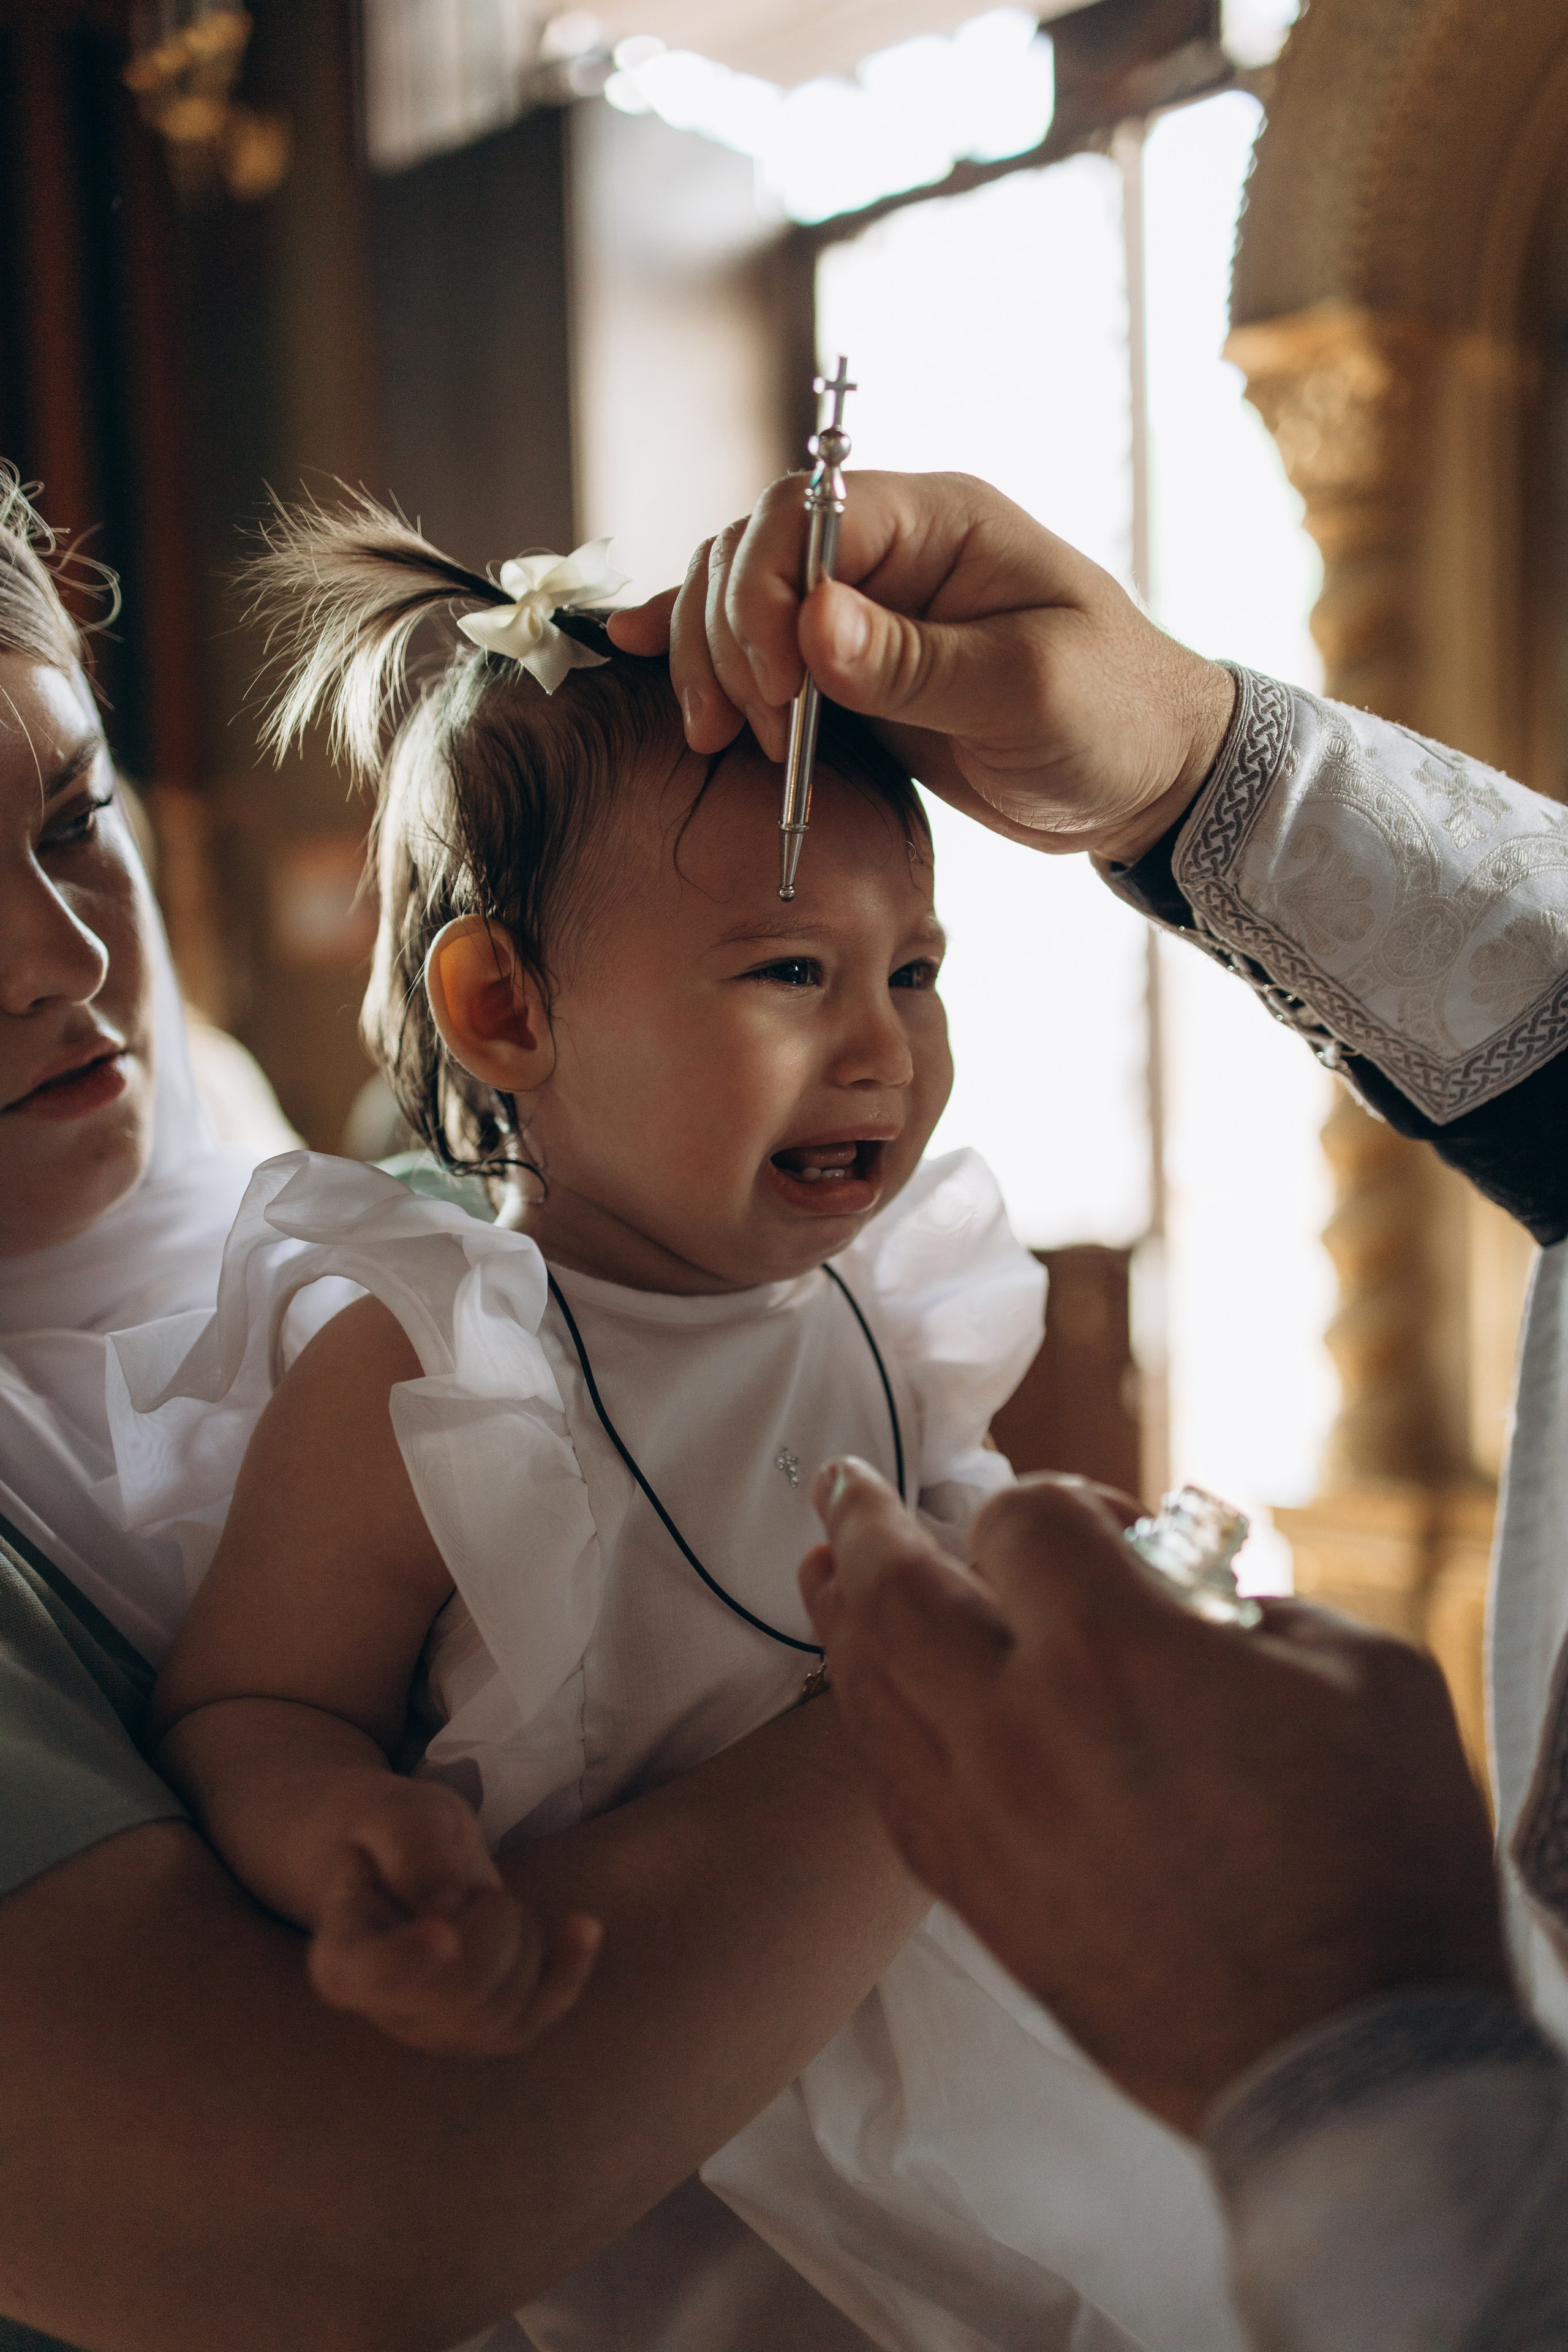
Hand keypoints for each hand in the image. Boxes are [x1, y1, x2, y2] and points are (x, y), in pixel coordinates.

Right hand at [307, 1778, 600, 2056]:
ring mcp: (435, 2029)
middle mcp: (385, 2009)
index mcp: (343, 1955)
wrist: (394, 1858)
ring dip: (518, 1935)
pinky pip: (537, 2018)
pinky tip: (583, 1925)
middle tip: (473, 1884)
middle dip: (492, 1920)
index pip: (371, 1978)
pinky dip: (569, 1971)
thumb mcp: (398, 1809)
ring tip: (484, 1901)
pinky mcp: (484, 2030)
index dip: (407, 1964)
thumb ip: (414, 1846)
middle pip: (460, 1991)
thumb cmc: (391, 1830)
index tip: (442, 1932)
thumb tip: (445, 1904)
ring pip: (504, 2008)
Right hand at [607, 470, 1235, 863]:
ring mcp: (864, 610)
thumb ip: (917, 662)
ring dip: (710, 663)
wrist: (1147, 774)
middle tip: (754, 733)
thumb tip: (813, 627)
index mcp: (940, 523)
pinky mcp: (850, 671)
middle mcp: (890, 551)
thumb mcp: (1027, 693)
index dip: (765, 594)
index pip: (807, 515)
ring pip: (739, 601)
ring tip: (725, 741)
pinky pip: (756, 648)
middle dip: (728, 640)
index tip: (777, 688)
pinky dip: (701, 657)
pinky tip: (632, 657)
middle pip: (753, 554)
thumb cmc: (1113, 718)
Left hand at [799, 1461, 1509, 2134]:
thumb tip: (1205, 1610)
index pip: (1024, 1519)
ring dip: (841, 1614)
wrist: (1346, 2062)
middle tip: (845, 1486)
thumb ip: (1264, 1612)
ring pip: (868, 1689)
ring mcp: (982, 1818)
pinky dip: (869, 1718)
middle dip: (866, 1521)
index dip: (1061, 1496)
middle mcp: (1019, 1726)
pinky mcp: (977, 1897)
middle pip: (894, 1589)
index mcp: (1116, 1651)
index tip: (1105, 1519)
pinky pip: (888, 1784)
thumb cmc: (1380, 1862)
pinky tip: (870, 1695)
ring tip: (823, 1569)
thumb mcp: (1370, 1678)